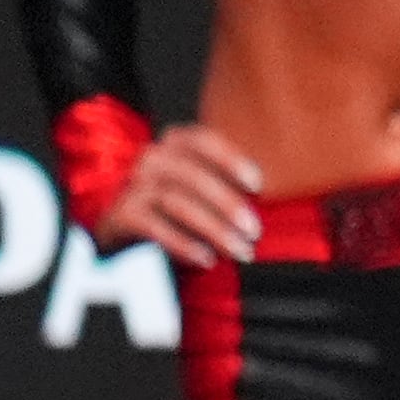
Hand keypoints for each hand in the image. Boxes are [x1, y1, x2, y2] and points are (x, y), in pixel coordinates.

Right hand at [96, 123, 264, 268]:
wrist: (130, 228)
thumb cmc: (183, 204)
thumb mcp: (206, 186)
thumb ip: (232, 182)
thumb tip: (277, 195)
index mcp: (175, 144)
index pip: (202, 141)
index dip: (231, 159)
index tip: (258, 185)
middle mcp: (152, 159)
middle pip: (192, 176)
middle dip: (228, 204)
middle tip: (254, 231)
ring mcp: (134, 185)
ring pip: (176, 202)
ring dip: (213, 229)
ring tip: (239, 251)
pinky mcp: (122, 214)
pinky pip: (154, 227)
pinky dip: (184, 244)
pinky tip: (206, 259)